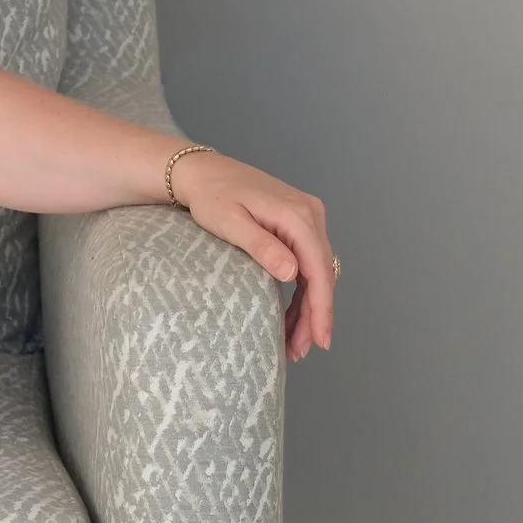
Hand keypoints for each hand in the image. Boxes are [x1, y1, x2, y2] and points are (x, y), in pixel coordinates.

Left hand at [171, 151, 335, 361]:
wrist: (201, 171)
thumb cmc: (210, 196)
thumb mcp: (230, 222)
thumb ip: (261, 246)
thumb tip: (293, 273)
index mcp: (297, 215)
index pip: (319, 270)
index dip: (322, 308)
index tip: (321, 340)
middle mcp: (310, 214)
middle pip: (322, 274)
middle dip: (314, 315)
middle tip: (302, 350)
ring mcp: (307, 217)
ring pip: (317, 271)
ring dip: (309, 306)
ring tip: (296, 341)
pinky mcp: (298, 222)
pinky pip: (307, 261)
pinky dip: (302, 289)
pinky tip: (293, 315)